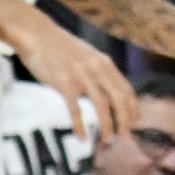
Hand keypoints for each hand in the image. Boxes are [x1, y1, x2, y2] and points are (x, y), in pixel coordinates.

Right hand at [14, 14, 139, 148]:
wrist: (38, 35)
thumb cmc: (62, 49)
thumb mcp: (88, 56)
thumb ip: (99, 72)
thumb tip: (109, 92)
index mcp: (105, 63)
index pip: (126, 89)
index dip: (133, 108)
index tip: (136, 123)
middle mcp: (97, 68)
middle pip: (118, 98)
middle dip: (125, 120)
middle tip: (126, 138)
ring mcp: (81, 75)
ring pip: (101, 104)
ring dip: (106, 125)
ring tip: (108, 140)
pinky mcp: (63, 82)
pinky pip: (75, 108)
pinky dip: (80, 125)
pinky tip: (82, 138)